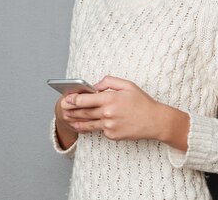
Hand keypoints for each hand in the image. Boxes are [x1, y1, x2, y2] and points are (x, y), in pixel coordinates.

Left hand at [60, 76, 188, 148]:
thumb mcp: (127, 85)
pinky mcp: (112, 135)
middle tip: (62, 109)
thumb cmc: (142, 101)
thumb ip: (108, 82)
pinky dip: (95, 126)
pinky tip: (85, 125)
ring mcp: (109, 126)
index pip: (85, 99)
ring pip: (88, 123)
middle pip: (83, 112)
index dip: (73, 99)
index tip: (66, 98)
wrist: (155, 121)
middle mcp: (108, 113)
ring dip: (76, 121)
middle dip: (71, 110)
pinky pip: (100, 130)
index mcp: (111, 98)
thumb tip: (94, 87)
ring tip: (67, 119)